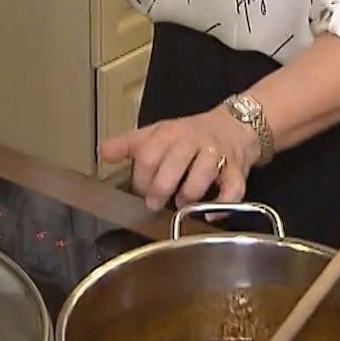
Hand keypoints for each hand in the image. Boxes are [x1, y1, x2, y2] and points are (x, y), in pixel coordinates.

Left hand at [99, 108, 256, 210]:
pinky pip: (233, 190)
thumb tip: (102, 152)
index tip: (139, 191)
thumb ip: (129, 145)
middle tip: (154, 203)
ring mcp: (217, 155)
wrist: (235, 126)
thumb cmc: (190, 135)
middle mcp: (193, 141)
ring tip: (182, 204)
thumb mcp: (157, 133)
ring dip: (189, 195)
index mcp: (170, 133)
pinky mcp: (238, 170)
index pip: (148, 155)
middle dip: (160, 189)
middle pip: (173, 164)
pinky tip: (211, 214)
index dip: (140, 178)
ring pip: (202, 174)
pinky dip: (223, 205)